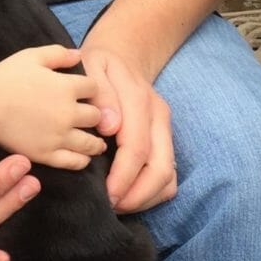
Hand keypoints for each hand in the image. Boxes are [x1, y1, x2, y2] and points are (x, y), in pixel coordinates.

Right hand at [0, 46, 105, 168]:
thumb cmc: (6, 77)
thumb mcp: (31, 56)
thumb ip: (58, 53)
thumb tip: (79, 55)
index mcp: (66, 87)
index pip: (94, 89)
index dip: (91, 89)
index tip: (86, 94)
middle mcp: (68, 113)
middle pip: (96, 116)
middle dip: (94, 114)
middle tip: (91, 117)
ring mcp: (59, 136)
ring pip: (91, 143)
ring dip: (96, 141)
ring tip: (96, 142)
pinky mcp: (48, 154)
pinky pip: (75, 161)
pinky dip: (83, 159)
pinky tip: (82, 155)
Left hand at [79, 43, 176, 211]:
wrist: (122, 54)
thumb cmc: (98, 63)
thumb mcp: (91, 65)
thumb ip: (100, 93)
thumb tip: (109, 126)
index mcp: (140, 99)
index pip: (137, 147)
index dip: (123, 176)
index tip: (105, 194)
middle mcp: (159, 117)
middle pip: (160, 168)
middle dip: (136, 194)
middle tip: (110, 205)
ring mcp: (165, 130)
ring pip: (169, 176)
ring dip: (145, 198)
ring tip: (118, 205)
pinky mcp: (165, 140)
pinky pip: (168, 176)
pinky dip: (152, 192)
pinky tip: (128, 195)